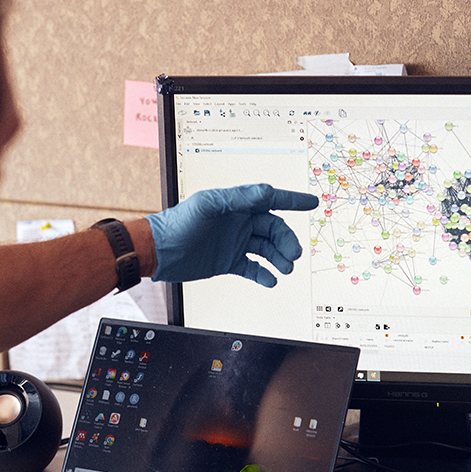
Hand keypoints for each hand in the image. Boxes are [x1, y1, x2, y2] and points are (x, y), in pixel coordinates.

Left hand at [145, 184, 315, 287]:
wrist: (159, 251)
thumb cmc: (178, 223)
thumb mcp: (207, 205)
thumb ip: (237, 198)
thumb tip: (266, 192)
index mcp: (236, 205)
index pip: (270, 200)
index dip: (292, 201)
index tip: (311, 203)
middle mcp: (239, 223)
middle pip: (273, 229)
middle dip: (286, 241)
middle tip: (293, 254)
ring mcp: (235, 243)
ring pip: (267, 250)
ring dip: (279, 258)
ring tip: (285, 268)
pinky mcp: (229, 262)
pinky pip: (253, 268)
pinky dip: (264, 274)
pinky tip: (271, 280)